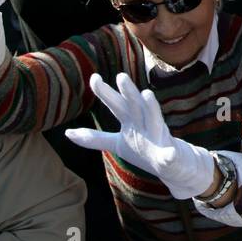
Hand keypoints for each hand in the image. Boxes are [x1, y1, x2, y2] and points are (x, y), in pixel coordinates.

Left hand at [66, 73, 216, 200]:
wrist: (174, 164)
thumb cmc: (144, 150)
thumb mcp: (117, 144)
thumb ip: (94, 139)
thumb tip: (67, 133)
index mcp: (131, 121)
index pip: (116, 104)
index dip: (105, 92)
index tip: (94, 78)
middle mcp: (145, 124)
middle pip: (134, 107)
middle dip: (128, 93)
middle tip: (121, 76)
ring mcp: (159, 138)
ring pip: (154, 119)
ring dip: (151, 107)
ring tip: (146, 94)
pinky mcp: (169, 156)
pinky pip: (169, 156)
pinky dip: (169, 155)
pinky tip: (168, 154)